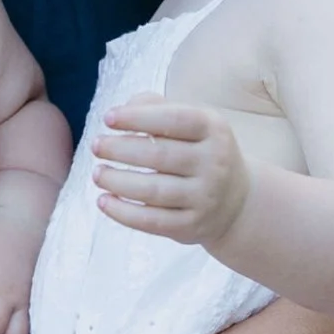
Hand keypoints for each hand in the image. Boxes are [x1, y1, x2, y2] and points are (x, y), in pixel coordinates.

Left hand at [91, 96, 249, 247]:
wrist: (236, 202)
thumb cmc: (202, 152)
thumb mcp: (193, 122)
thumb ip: (158, 108)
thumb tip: (125, 109)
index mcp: (214, 130)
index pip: (174, 120)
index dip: (138, 118)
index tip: (108, 118)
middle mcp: (214, 163)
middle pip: (159, 156)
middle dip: (120, 150)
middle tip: (96, 146)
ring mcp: (205, 198)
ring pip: (152, 190)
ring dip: (117, 181)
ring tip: (97, 173)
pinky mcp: (192, 226)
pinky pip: (151, 221)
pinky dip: (123, 212)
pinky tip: (104, 201)